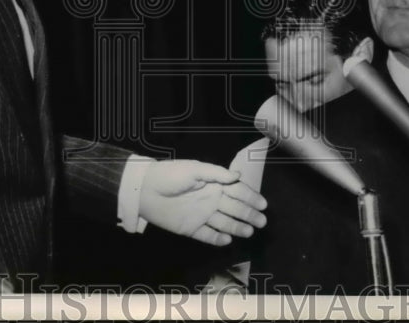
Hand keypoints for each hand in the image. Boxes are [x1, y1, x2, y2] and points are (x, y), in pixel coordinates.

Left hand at [138, 160, 266, 245]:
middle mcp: (211, 200)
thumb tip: (238, 176)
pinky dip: (218, 238)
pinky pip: (208, 235)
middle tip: (262, 221)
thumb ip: (217, 173)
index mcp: (214, 184)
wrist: (146, 190)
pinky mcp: (192, 229)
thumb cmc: (171, 175)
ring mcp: (202, 215)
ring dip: (237, 227)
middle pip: (234, 209)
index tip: (263, 204)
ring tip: (250, 232)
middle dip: (249, 214)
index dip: (250, 197)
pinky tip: (227, 240)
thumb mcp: (195, 169)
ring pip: (224, 223)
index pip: (237, 191)